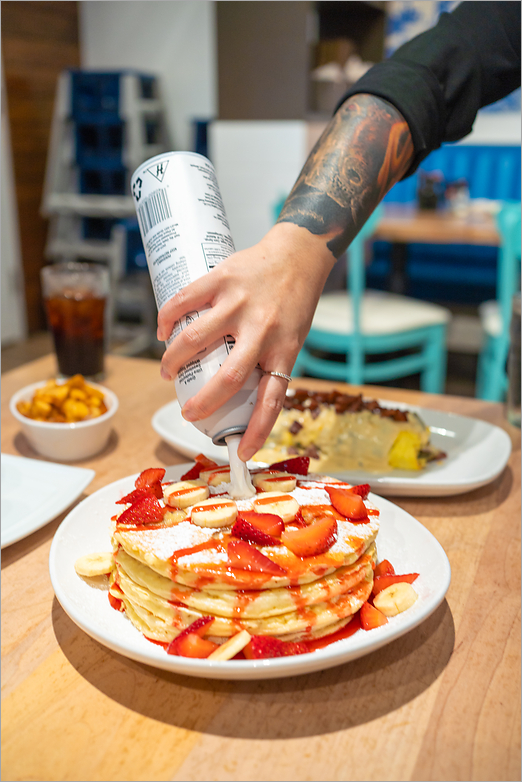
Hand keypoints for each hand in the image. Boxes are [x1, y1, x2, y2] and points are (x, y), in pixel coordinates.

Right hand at [157, 222, 335, 460]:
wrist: (298, 254)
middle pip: (228, 377)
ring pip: (196, 339)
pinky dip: (168, 318)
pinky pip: (186, 301)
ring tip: (168, 370)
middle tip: (188, 413)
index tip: (243, 453)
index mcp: (284, 349)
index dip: (258, 431)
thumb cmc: (294, 300)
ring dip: (174, 359)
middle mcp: (262, 330)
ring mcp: (240, 303)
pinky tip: (163, 331)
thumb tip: (235, 393)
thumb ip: (267, 361)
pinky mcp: (223, 279)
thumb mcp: (292, 337)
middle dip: (202, 403)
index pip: (272, 400)